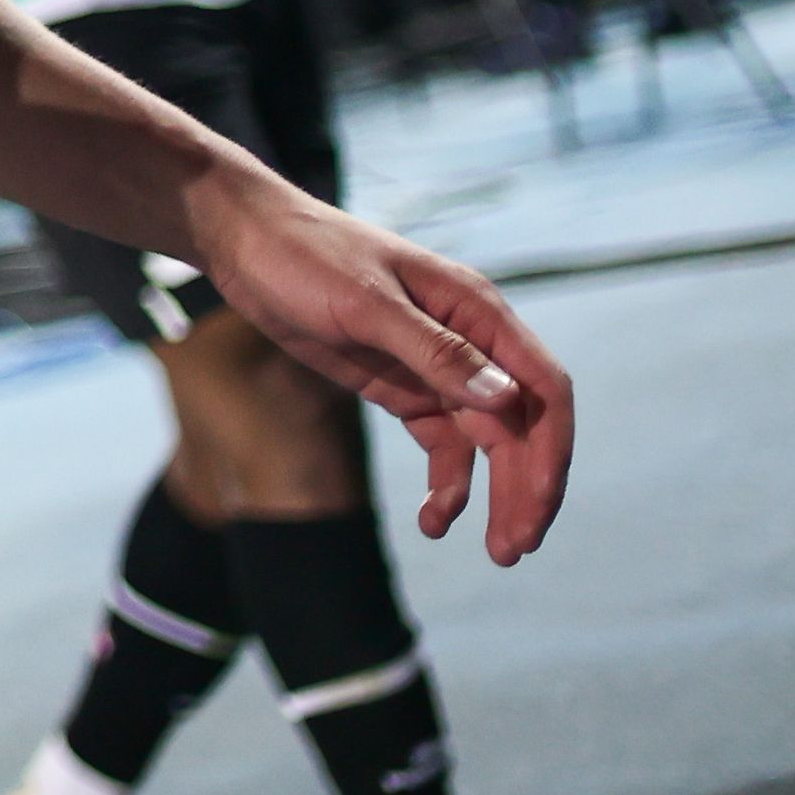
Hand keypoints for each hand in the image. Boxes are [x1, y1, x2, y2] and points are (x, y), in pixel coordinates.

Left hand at [187, 169, 574, 563]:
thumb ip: (433, 350)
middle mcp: (469, 341)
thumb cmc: (304, 255)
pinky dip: (447, 483)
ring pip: (485, 442)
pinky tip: (433, 520)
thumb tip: (503, 398)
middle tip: (514, 551)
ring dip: (492, 495)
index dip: (550, 450)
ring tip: (492, 553)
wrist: (245, 241)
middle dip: (525, 488)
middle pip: (520, 426)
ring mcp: (435, 367)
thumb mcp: (364, 303)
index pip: (543, 388)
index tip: (538, 505)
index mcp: (476, 311)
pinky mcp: (400, 385)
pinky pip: (441, 443)